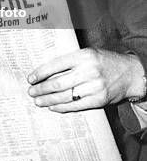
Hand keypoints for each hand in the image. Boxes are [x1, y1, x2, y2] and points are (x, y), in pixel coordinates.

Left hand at [27, 48, 143, 111]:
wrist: (130, 73)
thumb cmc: (104, 61)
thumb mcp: (87, 53)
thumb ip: (70, 61)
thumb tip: (46, 72)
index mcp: (83, 56)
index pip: (56, 65)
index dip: (41, 73)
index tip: (31, 78)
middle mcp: (88, 71)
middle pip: (58, 83)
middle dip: (41, 89)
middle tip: (31, 92)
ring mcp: (94, 87)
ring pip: (65, 96)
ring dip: (49, 100)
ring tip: (38, 101)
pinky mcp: (99, 100)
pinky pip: (76, 106)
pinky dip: (62, 107)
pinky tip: (53, 107)